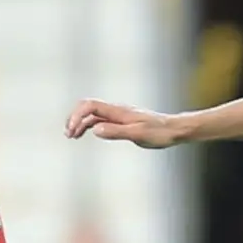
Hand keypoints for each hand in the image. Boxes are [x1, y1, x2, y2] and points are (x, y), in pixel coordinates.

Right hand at [64, 99, 183, 147]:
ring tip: (72, 136)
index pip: (90, 106)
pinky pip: (101, 119)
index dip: (77, 116)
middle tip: (68, 134)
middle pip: (87, 106)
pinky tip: (87, 134)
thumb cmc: (159, 133)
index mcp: (118, 111)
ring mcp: (118, 115)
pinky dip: (90, 125)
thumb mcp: (138, 135)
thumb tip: (95, 129)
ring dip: (80, 122)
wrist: (173, 129)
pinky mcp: (122, 121)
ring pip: (93, 114)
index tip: (72, 131)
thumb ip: (116, 131)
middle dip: (74, 117)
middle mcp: (116, 110)